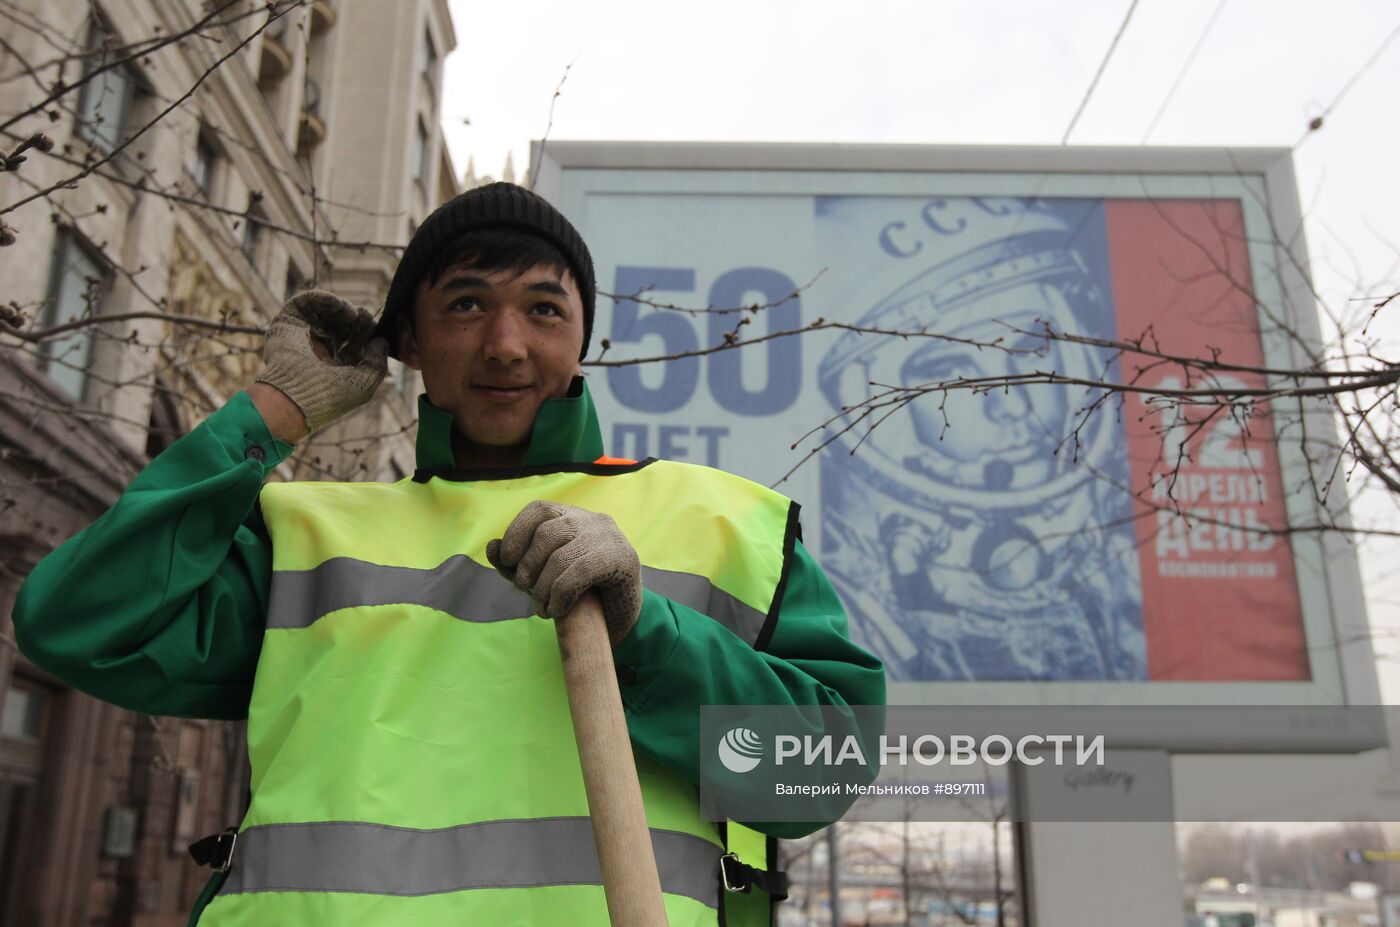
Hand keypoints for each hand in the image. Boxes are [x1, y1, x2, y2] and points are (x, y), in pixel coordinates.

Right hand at [253, 290, 387, 435]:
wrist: (294, 396)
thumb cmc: (330, 395)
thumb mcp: (365, 383)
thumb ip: (378, 362)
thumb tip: (382, 340)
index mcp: (336, 367)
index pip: (354, 342)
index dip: (366, 332)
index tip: (375, 328)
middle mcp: (319, 350)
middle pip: (341, 324)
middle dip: (356, 319)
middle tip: (363, 316)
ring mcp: (303, 335)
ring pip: (326, 312)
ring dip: (342, 307)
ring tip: (351, 313)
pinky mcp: (288, 322)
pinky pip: (306, 303)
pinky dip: (323, 298)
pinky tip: (337, 305)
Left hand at [486, 501, 641, 645]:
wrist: (620, 616)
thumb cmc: (578, 593)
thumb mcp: (541, 577)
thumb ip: (515, 564)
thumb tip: (491, 548)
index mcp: (573, 517)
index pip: (539, 509)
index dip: (516, 532)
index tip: (506, 559)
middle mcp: (593, 520)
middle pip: (547, 533)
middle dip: (528, 565)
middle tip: (525, 590)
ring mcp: (610, 538)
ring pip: (561, 556)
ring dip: (543, 588)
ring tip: (542, 608)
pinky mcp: (623, 560)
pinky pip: (579, 573)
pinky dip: (560, 595)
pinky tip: (557, 609)